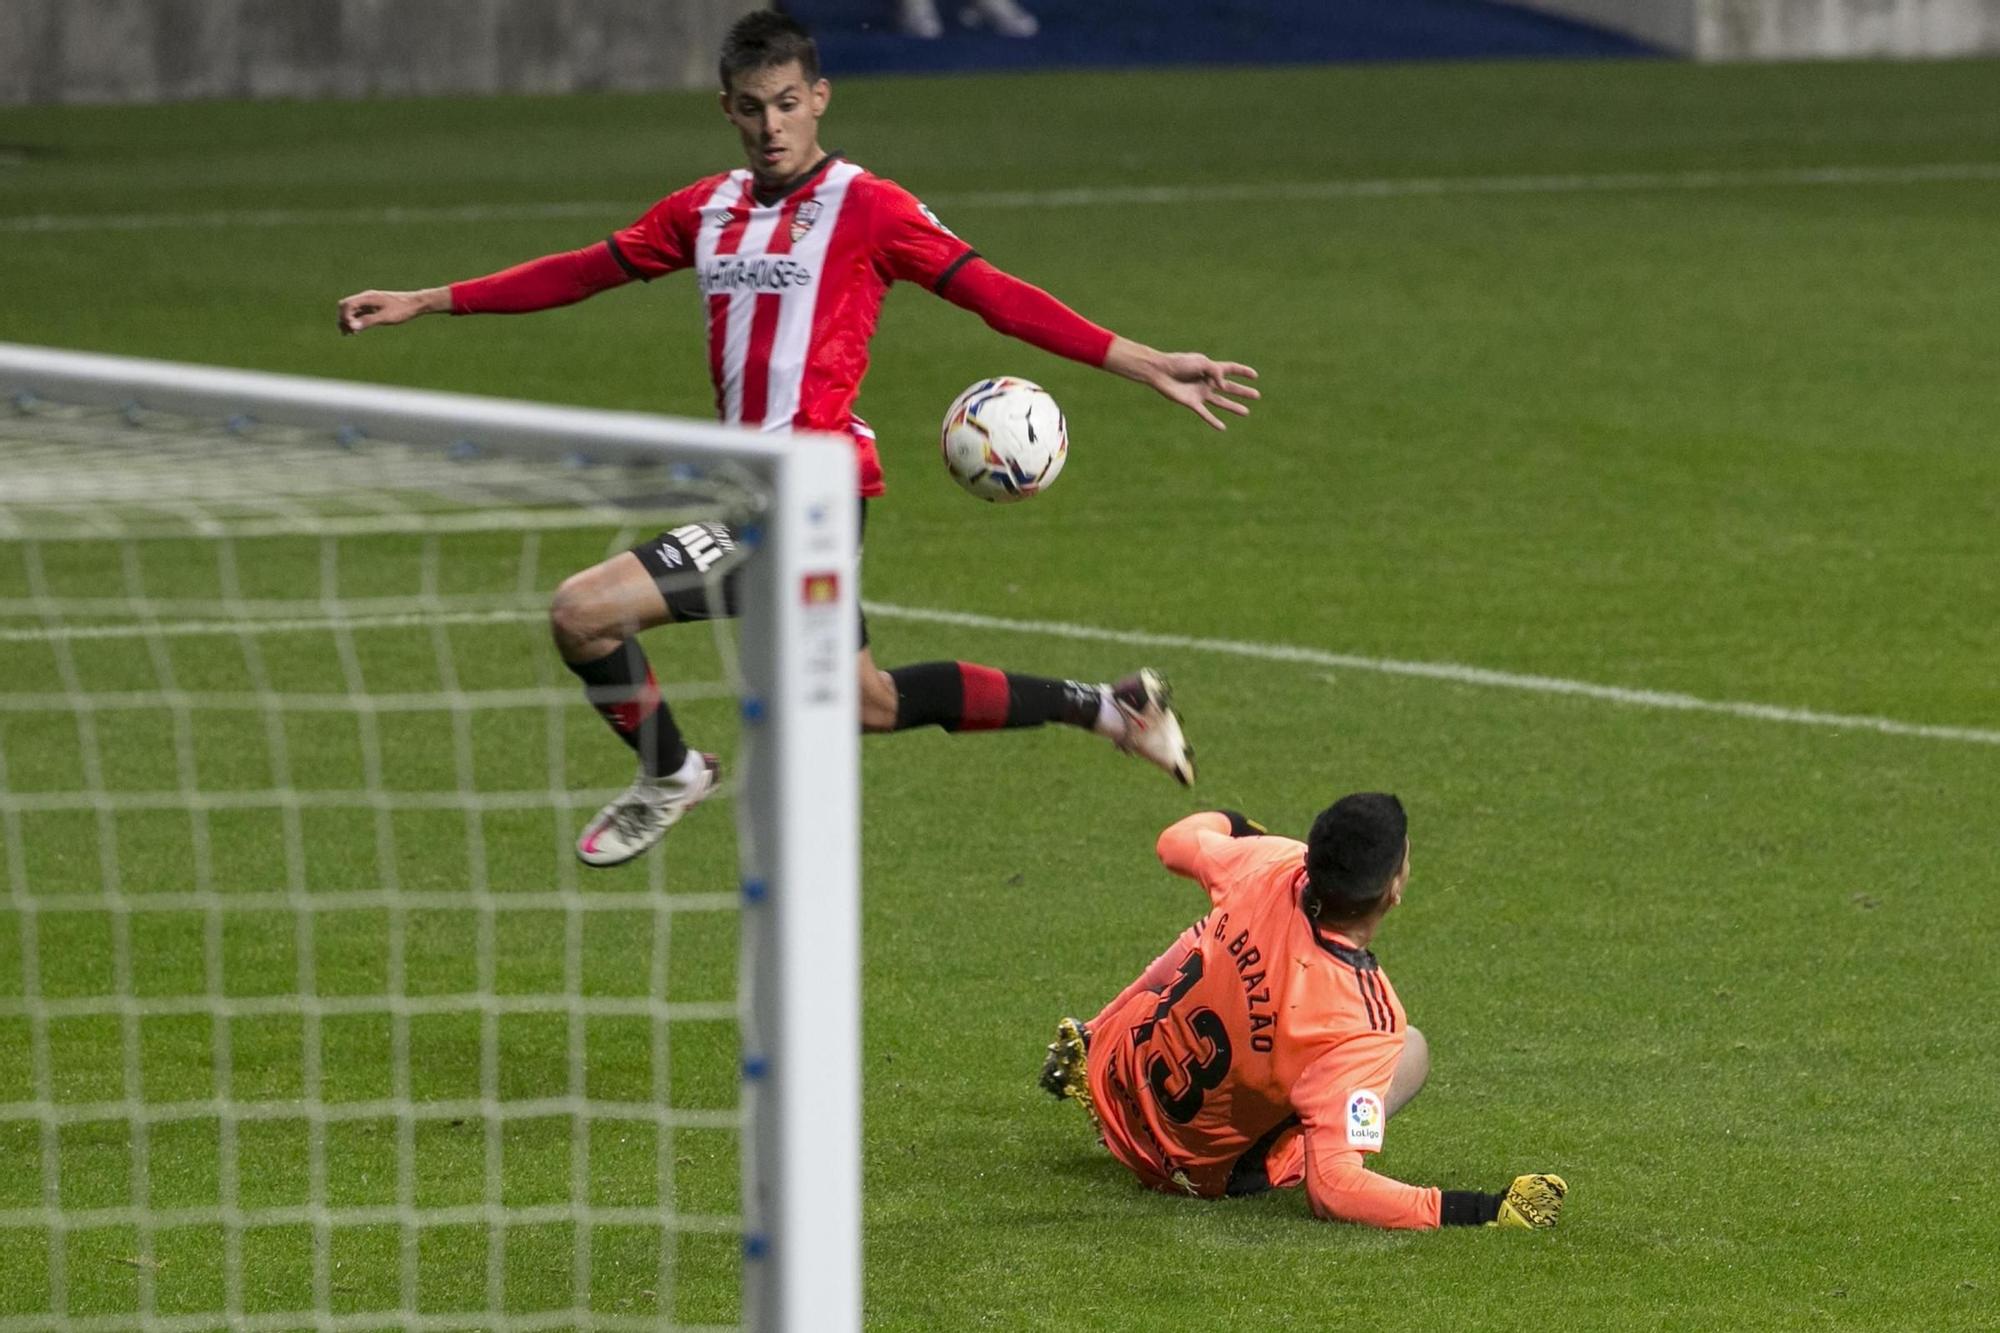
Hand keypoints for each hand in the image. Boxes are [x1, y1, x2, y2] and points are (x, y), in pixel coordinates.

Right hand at [337, 287, 447, 334]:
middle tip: (346, 332)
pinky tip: (356, 331)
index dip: (344, 316)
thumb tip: (352, 326)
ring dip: (348, 321)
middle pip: (346, 306)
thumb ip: (368, 321)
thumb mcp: (385, 317)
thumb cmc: (402, 309)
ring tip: (349, 334)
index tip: (350, 328)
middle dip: (343, 318)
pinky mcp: (373, 306)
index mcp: (367, 297)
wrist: (415, 303)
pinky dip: (355, 320)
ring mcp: (369, 302)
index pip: (347, 304)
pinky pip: (359, 313)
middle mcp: (366, 297)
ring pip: (352, 310)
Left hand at [1107, 339, 1259, 430]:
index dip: (1243, 372)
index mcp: (1210, 368)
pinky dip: (1213, 421)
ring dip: (1233, 407)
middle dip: (1243, 392)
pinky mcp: (1192, 403)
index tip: (1255, 376)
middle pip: (1229, 387)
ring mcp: (1200, 393)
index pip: (1231, 369)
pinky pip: (1205, 414)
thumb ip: (1216, 372)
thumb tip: (1223, 386)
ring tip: (1246, 412)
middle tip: (1257, 396)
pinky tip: (1222, 428)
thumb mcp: (1201, 362)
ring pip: (1221, 402)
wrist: (1160, 372)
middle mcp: (1207, 381)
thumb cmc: (1179, 363)